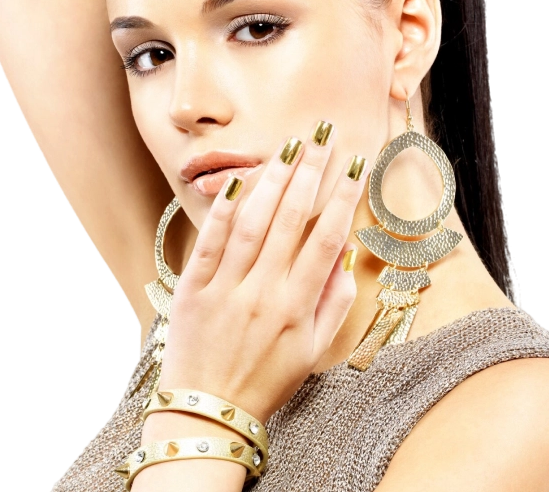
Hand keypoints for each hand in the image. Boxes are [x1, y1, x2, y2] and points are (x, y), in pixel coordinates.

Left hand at [156, 121, 368, 423]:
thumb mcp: (314, 351)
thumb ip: (334, 302)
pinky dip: (225, 208)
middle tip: (322, 135)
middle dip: (310, 171)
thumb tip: (344, 252)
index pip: (326, 239)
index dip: (344, 197)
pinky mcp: (193, 288)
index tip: (355, 164)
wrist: (207, 413)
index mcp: (297, 308)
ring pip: (253, 222)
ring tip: (289, 146)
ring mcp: (225, 288)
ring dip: (273, 179)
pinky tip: (240, 177)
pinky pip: (210, 240)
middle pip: (291, 220)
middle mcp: (263, 293)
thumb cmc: (266, 380)